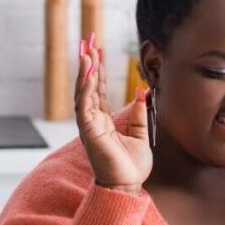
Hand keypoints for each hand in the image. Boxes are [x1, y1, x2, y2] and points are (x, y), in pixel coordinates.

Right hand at [74, 35, 151, 192]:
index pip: (99, 88)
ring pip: (83, 92)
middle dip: (88, 62)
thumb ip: (138, 113)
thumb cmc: (132, 165)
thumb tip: (141, 93)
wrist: (128, 185)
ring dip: (84, 71)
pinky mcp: (89, 132)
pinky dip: (86, 88)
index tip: (97, 48)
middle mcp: (94, 119)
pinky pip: (85, 105)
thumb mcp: (141, 133)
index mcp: (104, 119)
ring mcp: (89, 125)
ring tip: (86, 51)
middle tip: (88, 40)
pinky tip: (89, 73)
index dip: (98, 68)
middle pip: (88, 85)